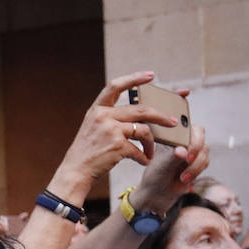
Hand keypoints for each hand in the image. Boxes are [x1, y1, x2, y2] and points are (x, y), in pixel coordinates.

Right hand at [51, 72, 176, 190]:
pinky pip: (138, 149)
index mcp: (97, 109)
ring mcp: (110, 130)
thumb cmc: (87, 153)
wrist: (75, 172)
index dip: (134, 78)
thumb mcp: (93, 129)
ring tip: (151, 151)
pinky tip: (143, 161)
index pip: (116, 86)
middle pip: (141, 110)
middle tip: (173, 121)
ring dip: (152, 142)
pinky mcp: (117, 146)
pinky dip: (143, 157)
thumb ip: (110, 119)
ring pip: (143, 130)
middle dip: (161, 115)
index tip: (151, 75)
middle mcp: (103, 116)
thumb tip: (140, 117)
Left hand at [129, 125, 208, 214]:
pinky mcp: (197, 163)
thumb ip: (173, 157)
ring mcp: (191, 151)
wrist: (157, 194)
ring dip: (195, 165)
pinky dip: (196, 171)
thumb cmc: (155, 176)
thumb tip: (182, 151)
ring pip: (204, 151)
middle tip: (188, 159)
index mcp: (172, 136)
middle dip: (196, 149)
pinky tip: (185, 179)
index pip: (186, 127)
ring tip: (183, 176)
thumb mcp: (161, 166)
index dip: (189, 135)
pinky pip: (205, 162)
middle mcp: (183, 141)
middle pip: (200, 137)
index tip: (184, 148)